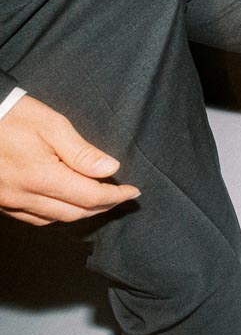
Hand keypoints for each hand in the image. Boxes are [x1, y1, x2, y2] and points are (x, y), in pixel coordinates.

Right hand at [0, 95, 139, 225]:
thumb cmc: (12, 115)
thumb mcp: (52, 125)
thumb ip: (82, 152)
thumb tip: (111, 169)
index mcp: (41, 177)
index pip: (90, 197)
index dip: (115, 196)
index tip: (133, 192)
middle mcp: (23, 196)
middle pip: (74, 213)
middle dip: (102, 207)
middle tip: (120, 197)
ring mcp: (8, 202)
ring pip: (53, 219)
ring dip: (80, 213)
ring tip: (98, 200)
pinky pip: (32, 217)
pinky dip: (55, 214)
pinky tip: (64, 203)